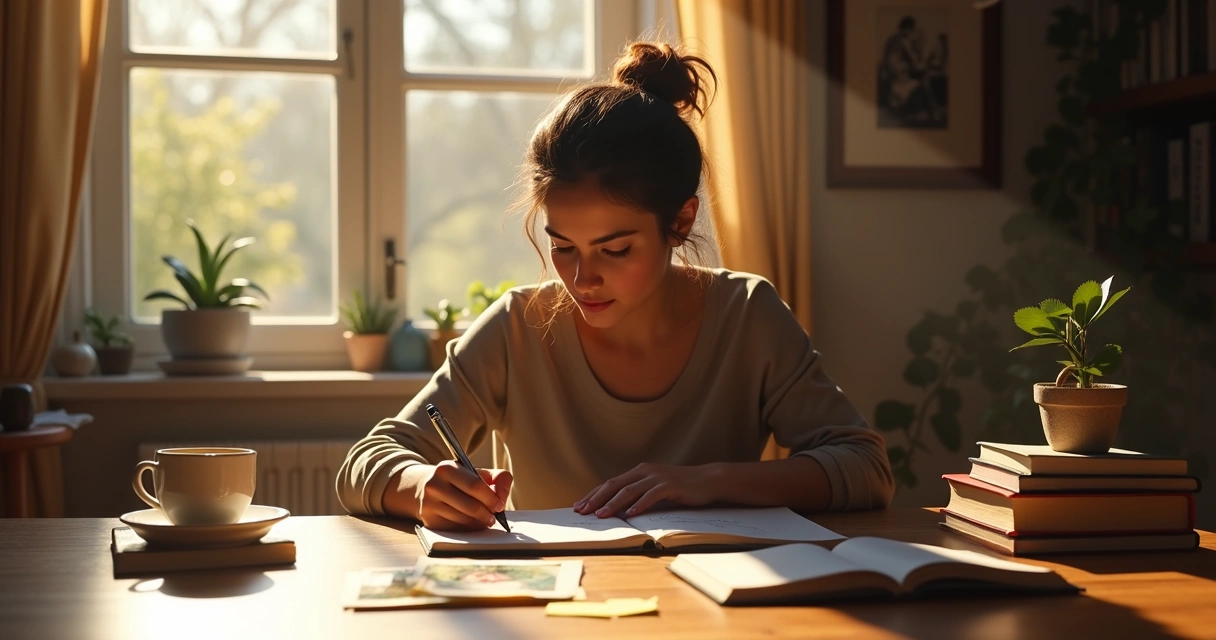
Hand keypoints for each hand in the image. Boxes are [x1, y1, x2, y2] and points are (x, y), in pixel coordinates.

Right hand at [413, 461, 511, 530]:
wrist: (424, 487)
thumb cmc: (458, 480)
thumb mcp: (475, 472)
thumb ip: (498, 478)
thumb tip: (502, 497)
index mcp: (447, 468)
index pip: (475, 485)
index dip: (491, 498)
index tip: (500, 505)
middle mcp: (434, 485)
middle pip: (471, 506)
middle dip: (487, 514)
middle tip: (494, 517)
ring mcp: (429, 504)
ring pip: (464, 520)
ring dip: (479, 523)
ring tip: (485, 520)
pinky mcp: (429, 521)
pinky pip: (456, 529)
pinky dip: (469, 529)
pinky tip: (473, 524)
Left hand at [573, 463, 717, 517]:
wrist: (708, 480)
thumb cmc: (681, 487)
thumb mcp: (655, 489)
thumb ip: (639, 494)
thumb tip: (619, 510)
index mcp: (639, 472)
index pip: (611, 483)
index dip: (594, 494)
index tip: (579, 505)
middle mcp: (645, 471)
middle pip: (615, 485)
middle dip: (596, 499)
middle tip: (582, 511)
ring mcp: (658, 477)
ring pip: (630, 490)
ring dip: (614, 503)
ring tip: (601, 515)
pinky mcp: (671, 485)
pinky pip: (652, 495)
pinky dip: (640, 504)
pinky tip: (631, 513)